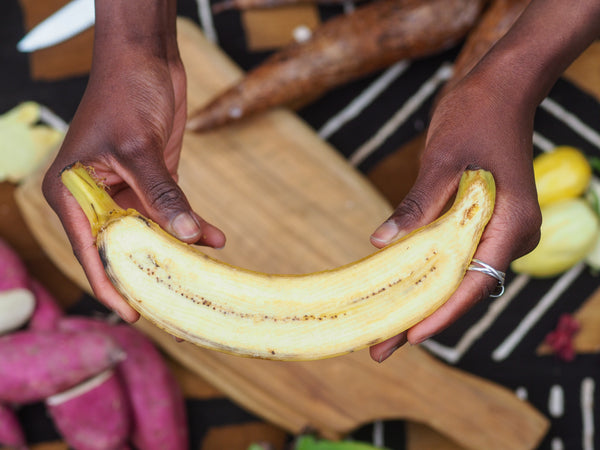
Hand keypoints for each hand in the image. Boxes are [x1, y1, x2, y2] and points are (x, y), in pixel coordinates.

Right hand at [42, 40, 224, 321]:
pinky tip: (215, 238)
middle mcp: (96, 196)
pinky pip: (171, 212)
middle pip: (122, 247)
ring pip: (151, 232)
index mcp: (73, 192)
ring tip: (203, 270)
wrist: (146, 60)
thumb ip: (164, 195)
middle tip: (177, 298)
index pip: (90, 250)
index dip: (110, 285)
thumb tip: (190, 236)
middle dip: (149, 270)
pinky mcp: (152, 181)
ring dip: (178, 248)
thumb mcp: (141, 149)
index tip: (133, 314)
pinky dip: (192, 225)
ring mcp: (126, 190)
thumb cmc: (124, 93)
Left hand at [368, 72, 541, 361]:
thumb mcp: (443, 159)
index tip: (410, 336)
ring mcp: (500, 229)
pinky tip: (398, 289)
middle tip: (381, 346)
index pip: (475, 280)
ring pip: (459, 276)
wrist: (500, 88)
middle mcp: (511, 234)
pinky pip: (456, 256)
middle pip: (464, 287)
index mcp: (511, 222)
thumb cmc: (477, 116)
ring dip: (422, 300)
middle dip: (423, 317)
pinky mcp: (484, 222)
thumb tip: (381, 243)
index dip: (441, 313)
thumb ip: (418, 204)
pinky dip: (427, 274)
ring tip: (382, 327)